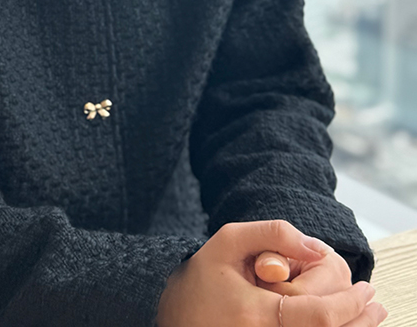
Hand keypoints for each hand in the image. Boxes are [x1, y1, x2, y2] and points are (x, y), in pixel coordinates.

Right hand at [156, 220, 387, 326]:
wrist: (176, 315)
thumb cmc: (202, 276)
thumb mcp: (229, 240)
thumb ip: (272, 233)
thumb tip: (315, 246)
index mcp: (256, 315)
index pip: (317, 317)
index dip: (348, 305)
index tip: (365, 290)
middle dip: (358, 321)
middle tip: (375, 304)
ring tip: (370, 316)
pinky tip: (343, 325)